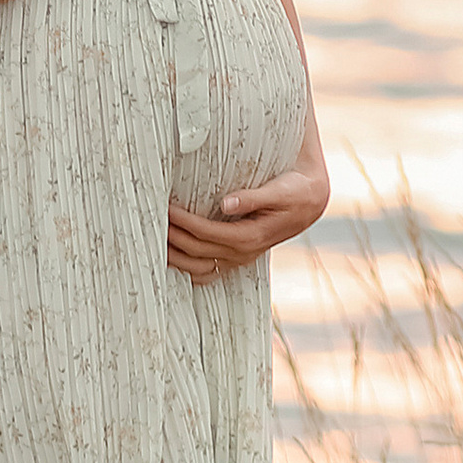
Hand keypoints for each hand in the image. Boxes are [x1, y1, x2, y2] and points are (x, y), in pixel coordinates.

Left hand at [166, 154, 331, 284]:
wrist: (309, 203)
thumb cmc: (293, 192)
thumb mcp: (278, 191)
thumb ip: (252, 198)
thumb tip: (226, 203)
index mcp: (249, 237)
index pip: (206, 232)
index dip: (184, 222)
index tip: (167, 208)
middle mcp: (242, 253)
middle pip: (196, 250)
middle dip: (172, 236)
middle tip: (153, 218)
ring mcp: (239, 259)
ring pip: (197, 267)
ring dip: (174, 255)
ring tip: (155, 238)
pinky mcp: (236, 258)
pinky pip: (206, 272)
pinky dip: (186, 268)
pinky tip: (171, 256)